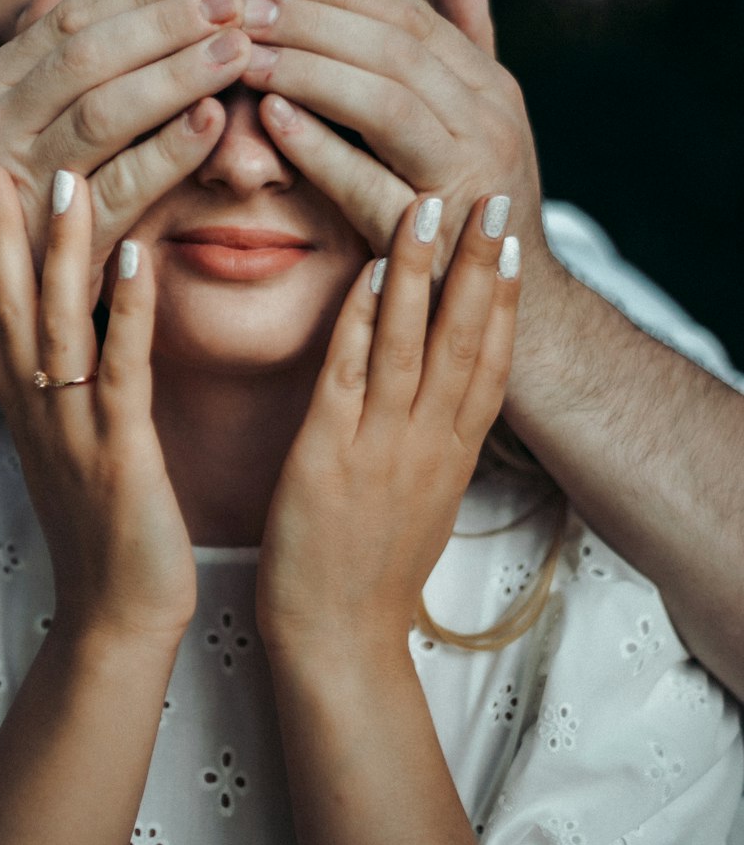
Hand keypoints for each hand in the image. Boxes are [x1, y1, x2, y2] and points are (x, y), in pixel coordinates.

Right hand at [0, 0, 251, 301]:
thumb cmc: (21, 191)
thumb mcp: (17, 114)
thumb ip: (41, 41)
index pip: (70, 18)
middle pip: (89, 57)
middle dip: (165, 23)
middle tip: (232, 1)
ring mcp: (25, 186)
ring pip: (105, 114)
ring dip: (175, 76)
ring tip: (237, 51)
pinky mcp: (64, 240)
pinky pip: (124, 186)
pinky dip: (171, 151)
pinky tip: (216, 121)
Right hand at [0, 166, 195, 641]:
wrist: (118, 618)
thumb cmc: (104, 536)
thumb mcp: (69, 457)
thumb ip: (63, 402)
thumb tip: (66, 358)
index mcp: (24, 413)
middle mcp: (37, 412)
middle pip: (6, 310)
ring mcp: (75, 428)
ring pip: (59, 324)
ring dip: (60, 251)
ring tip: (62, 181)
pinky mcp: (122, 449)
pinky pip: (122, 365)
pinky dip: (129, 308)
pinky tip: (139, 254)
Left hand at [243, 0, 547, 276]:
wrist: (510, 299)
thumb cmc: (477, 198)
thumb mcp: (482, 118)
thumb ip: (467, 42)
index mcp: (492, 89)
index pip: (414, 18)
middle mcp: (488, 126)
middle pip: (396, 52)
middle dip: (316, 23)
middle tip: (250, 9)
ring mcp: (465, 179)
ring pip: (385, 105)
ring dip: (310, 73)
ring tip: (249, 58)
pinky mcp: (431, 235)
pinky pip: (369, 182)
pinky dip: (318, 147)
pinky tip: (271, 119)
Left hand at [256, 197, 519, 657]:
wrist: (338, 643)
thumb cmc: (372, 577)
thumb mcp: (424, 505)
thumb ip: (435, 449)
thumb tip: (442, 406)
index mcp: (453, 456)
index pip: (491, 364)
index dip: (507, 302)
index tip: (518, 245)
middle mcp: (428, 443)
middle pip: (463, 339)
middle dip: (478, 266)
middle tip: (492, 200)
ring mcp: (381, 447)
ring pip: (410, 343)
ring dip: (420, 272)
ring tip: (429, 209)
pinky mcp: (327, 454)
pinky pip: (347, 373)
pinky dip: (359, 320)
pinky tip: (365, 273)